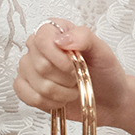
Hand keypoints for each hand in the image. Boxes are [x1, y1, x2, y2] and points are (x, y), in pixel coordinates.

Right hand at [13, 19, 129, 121]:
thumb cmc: (105, 72)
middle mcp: (38, 48)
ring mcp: (30, 68)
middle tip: (77, 79)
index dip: (57, 57)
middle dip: (64, 78)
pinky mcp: (27, 88)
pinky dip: (47, 102)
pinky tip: (60, 100)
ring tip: (72, 90)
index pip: (41, 39)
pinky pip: (24, 95)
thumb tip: (61, 40)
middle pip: (39, 64)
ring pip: (36, 84)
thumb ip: (84, 37)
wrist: (110, 98)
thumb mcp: (102, 50)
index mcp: (55, 32)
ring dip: (60, 93)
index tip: (74, 66)